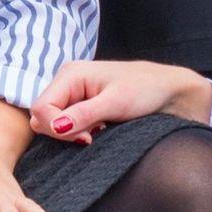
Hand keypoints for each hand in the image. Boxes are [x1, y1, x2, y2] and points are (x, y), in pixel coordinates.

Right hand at [27, 60, 211, 143]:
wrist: (171, 90)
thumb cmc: (147, 90)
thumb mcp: (115, 103)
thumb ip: (83, 114)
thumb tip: (55, 127)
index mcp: (71, 74)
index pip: (41, 108)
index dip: (56, 128)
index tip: (86, 138)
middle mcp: (68, 82)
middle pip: (42, 116)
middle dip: (63, 132)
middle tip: (93, 135)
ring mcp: (74, 94)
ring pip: (54, 122)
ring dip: (72, 133)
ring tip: (99, 130)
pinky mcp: (83, 105)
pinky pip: (67, 124)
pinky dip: (80, 132)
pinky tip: (100, 130)